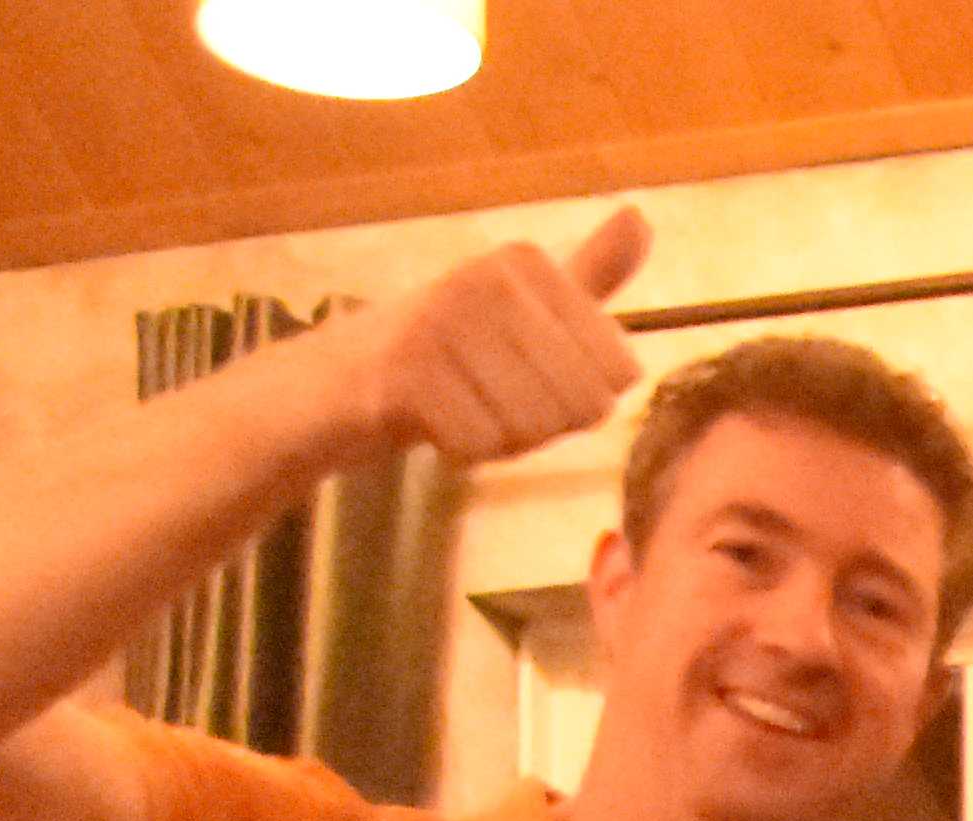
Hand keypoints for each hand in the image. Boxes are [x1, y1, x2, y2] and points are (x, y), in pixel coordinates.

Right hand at [344, 212, 650, 464]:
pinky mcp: (405, 370)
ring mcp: (443, 319)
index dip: (581, 400)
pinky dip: (462, 453)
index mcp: (528, 263)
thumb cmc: (447, 352)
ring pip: (534, 428)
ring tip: (458, 406)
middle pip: (583, 405)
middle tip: (488, 399)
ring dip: (502, 441)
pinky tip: (429, 424)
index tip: (528, 375)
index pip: (619, 374)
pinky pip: (480, 445)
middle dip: (545, 426)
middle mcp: (490, 278)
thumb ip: (590, 271)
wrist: (331, 383)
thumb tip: (641, 216)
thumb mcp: (528, 306)